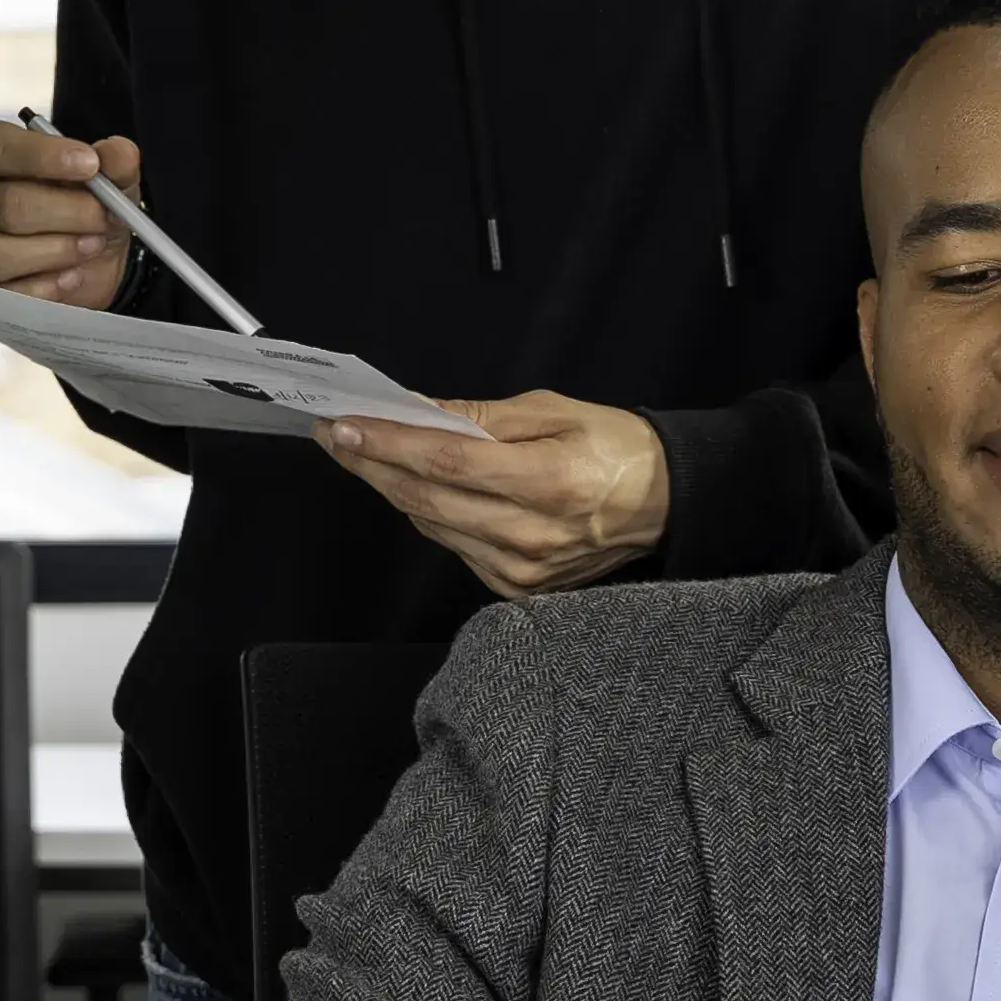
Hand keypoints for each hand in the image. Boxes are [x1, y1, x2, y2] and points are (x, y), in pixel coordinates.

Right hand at [0, 117, 140, 309]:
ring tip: (91, 245)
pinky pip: (2, 293)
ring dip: (55, 250)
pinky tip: (72, 276)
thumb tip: (116, 154)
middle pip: (4, 203)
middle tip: (104, 217)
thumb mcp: (111, 178)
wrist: (94, 259)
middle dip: (65, 211)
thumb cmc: (86, 205)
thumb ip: (114, 160)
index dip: (42, 155)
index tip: (89, 165)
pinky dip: (44, 286)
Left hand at [320, 393, 670, 598]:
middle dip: (372, 463)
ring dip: (392, 488)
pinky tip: (413, 486)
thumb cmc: (614, 446)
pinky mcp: (515, 589)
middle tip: (335, 433)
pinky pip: (454, 546)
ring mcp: (520, 570)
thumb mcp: (554, 411)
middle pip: (426, 499)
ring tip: (362, 453)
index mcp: (546, 483)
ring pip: (431, 525)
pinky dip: (429, 514)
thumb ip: (484, 419)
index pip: (444, 462)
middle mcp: (528, 536)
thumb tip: (420, 412)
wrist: (665, 504)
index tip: (343, 425)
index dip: (387, 444)